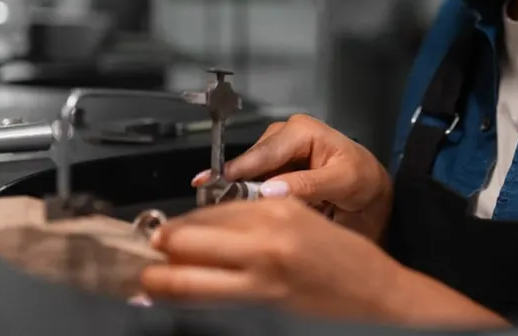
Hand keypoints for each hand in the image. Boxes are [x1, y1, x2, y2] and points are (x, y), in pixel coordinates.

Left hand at [140, 198, 506, 327]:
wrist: (381, 298)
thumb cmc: (346, 262)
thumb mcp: (302, 221)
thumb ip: (257, 220)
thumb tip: (207, 228)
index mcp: (276, 210)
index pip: (207, 213)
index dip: (176, 223)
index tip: (157, 229)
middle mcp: (263, 240)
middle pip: (185, 238)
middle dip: (157, 246)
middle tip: (137, 251)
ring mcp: (259, 277)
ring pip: (184, 276)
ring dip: (156, 276)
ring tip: (139, 278)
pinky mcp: (261, 307)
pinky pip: (205, 300)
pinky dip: (178, 296)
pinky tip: (161, 296)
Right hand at [194, 114, 392, 240]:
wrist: (371, 190)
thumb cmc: (363, 179)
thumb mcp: (344, 181)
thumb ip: (308, 184)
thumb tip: (269, 190)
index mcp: (301, 130)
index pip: (263, 152)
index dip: (237, 171)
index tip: (213, 187)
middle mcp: (284, 135)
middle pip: (249, 163)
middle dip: (234, 186)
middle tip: (217, 210)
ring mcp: (276, 153)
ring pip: (247, 175)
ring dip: (240, 195)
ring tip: (232, 216)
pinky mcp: (273, 170)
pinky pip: (254, 184)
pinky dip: (249, 199)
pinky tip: (244, 213)